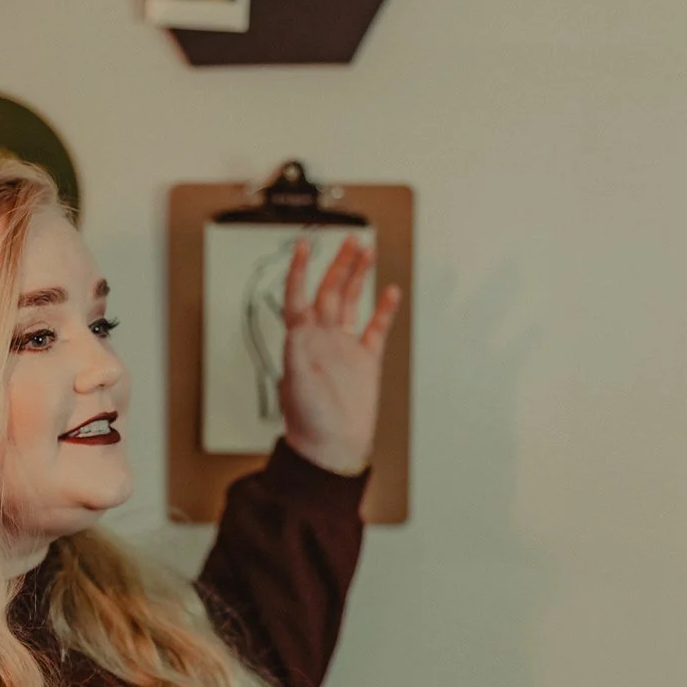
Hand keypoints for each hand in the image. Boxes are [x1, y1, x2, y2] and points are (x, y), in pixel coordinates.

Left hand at [279, 234, 400, 476]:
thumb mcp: (296, 382)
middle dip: (340, 264)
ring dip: (358, 276)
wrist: (331, 447)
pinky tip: (390, 290)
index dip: (299, 271)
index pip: (297, 296)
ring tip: (366, 250)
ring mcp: (344, 348)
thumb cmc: (308, 420)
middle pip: (330, 291)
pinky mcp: (365, 361)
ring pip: (352, 302)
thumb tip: (298, 324)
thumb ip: (297, 350)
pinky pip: (376, 328)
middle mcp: (321, 338)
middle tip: (351, 239)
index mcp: (300, 340)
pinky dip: (384, 309)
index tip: (302, 245)